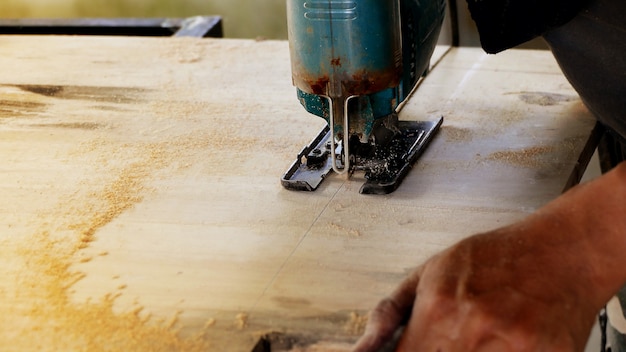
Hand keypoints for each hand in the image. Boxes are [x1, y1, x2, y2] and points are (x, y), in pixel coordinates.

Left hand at [353, 220, 600, 351]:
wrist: (560, 252)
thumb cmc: (496, 259)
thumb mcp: (432, 271)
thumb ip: (392, 311)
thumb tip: (362, 346)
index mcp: (438, 308)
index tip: (409, 350)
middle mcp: (471, 331)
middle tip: (453, 339)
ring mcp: (509, 348)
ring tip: (479, 338)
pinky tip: (499, 343)